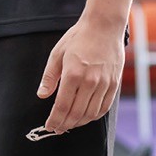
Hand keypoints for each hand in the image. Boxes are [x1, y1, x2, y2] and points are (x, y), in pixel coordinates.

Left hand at [37, 18, 124, 133]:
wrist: (104, 27)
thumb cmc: (78, 38)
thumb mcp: (57, 54)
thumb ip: (49, 77)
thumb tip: (42, 95)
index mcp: (73, 74)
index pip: (62, 106)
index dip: (55, 120)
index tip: (49, 126)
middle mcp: (90, 82)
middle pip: (76, 113)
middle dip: (65, 124)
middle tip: (57, 128)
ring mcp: (104, 84)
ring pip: (91, 114)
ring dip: (79, 123)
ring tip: (69, 124)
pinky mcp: (114, 84)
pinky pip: (104, 107)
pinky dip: (94, 116)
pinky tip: (85, 117)